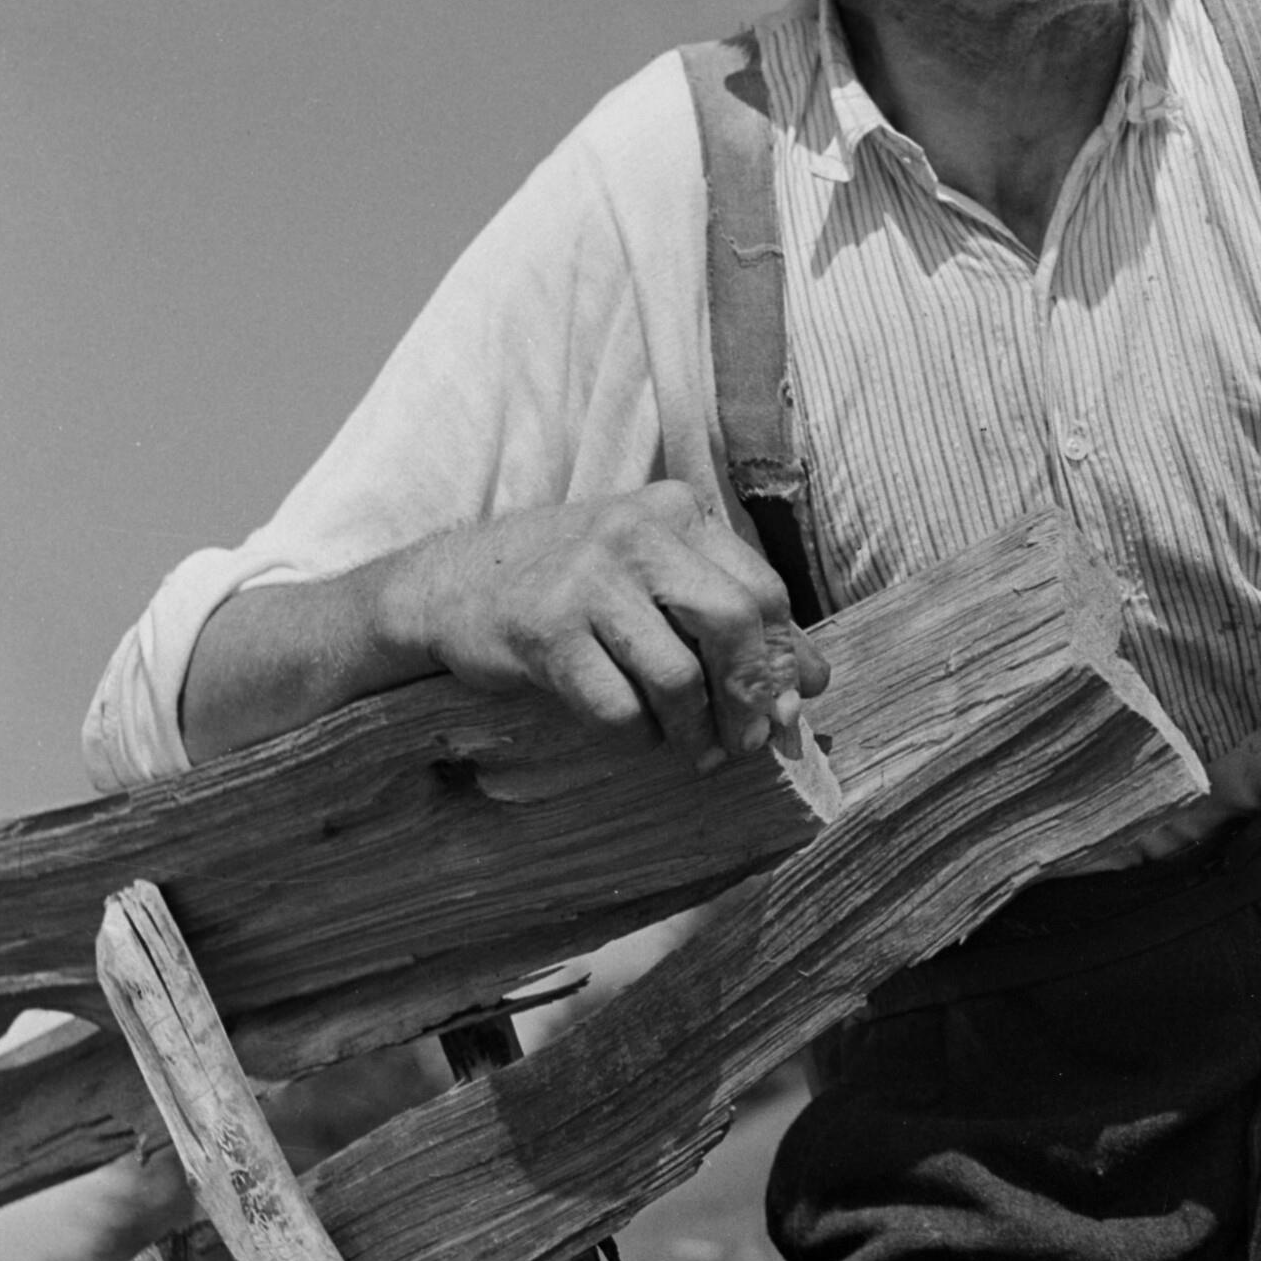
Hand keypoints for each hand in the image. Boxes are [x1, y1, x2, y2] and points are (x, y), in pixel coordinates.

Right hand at [383, 484, 826, 766]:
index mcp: (675, 511)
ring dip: (694, 729)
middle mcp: (635, 532)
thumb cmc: (570, 585)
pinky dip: (636, 736)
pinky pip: (618, 707)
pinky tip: (634, 735)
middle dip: (749, 696)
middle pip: (733, 624)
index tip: (791, 703)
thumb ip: (725, 613)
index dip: (786, 655)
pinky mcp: (544, 629)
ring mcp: (587, 578)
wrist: (450, 585)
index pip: (763, 588)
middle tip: (747, 741)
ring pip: (678, 675)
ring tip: (693, 749)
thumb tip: (809, 683)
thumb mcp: (650, 574)